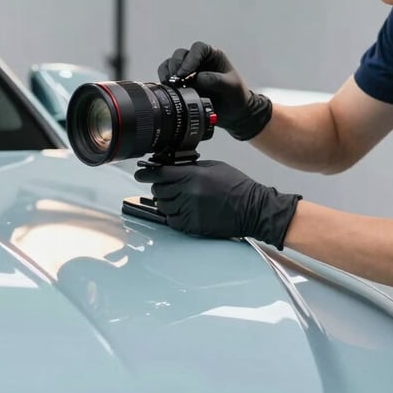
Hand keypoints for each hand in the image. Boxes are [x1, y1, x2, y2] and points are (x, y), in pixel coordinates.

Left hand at [134, 160, 300, 247]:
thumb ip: (191, 167)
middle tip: (168, 186)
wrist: (252, 208)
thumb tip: (171, 167)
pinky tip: (184, 209)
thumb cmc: (237, 186)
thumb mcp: (214, 167)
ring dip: (167, 201)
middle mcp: (188, 193)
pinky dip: (173, 215)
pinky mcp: (192, 226)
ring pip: (163, 205)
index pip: (160, 174)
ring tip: (180, 198)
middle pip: (159, 190)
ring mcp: (189, 211)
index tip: (140, 174)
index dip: (146, 173)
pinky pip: (171, 220)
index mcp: (193, 176)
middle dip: (160, 186)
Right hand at [158, 42, 271, 140]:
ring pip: (171, 64)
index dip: (190, 58)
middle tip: (177, 80)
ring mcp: (188, 72)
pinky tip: (169, 90)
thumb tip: (197, 78)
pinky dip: (164, 81)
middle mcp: (199, 60)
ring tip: (173, 86)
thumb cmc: (236, 95)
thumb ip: (216, 80)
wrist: (233, 112)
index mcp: (213, 55)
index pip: (199, 48)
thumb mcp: (232, 86)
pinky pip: (167, 77)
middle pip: (181, 54)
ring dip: (168, 73)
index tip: (186, 73)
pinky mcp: (181, 83)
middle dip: (176, 66)